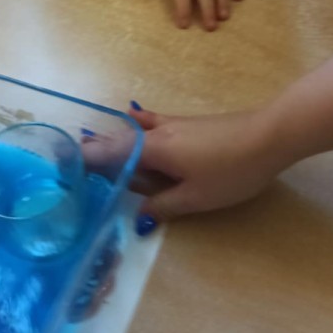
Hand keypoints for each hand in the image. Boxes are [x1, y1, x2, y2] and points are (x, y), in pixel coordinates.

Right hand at [85, 105, 287, 221]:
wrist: (270, 135)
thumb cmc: (230, 170)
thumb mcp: (196, 197)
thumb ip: (164, 206)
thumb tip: (139, 217)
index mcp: (152, 150)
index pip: (109, 155)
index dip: (85, 162)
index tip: (62, 171)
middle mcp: (157, 134)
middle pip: (118, 142)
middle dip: (95, 153)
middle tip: (69, 165)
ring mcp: (174, 126)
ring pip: (135, 134)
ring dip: (114, 141)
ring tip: (90, 144)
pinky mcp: (189, 125)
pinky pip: (152, 126)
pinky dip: (137, 127)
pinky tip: (133, 115)